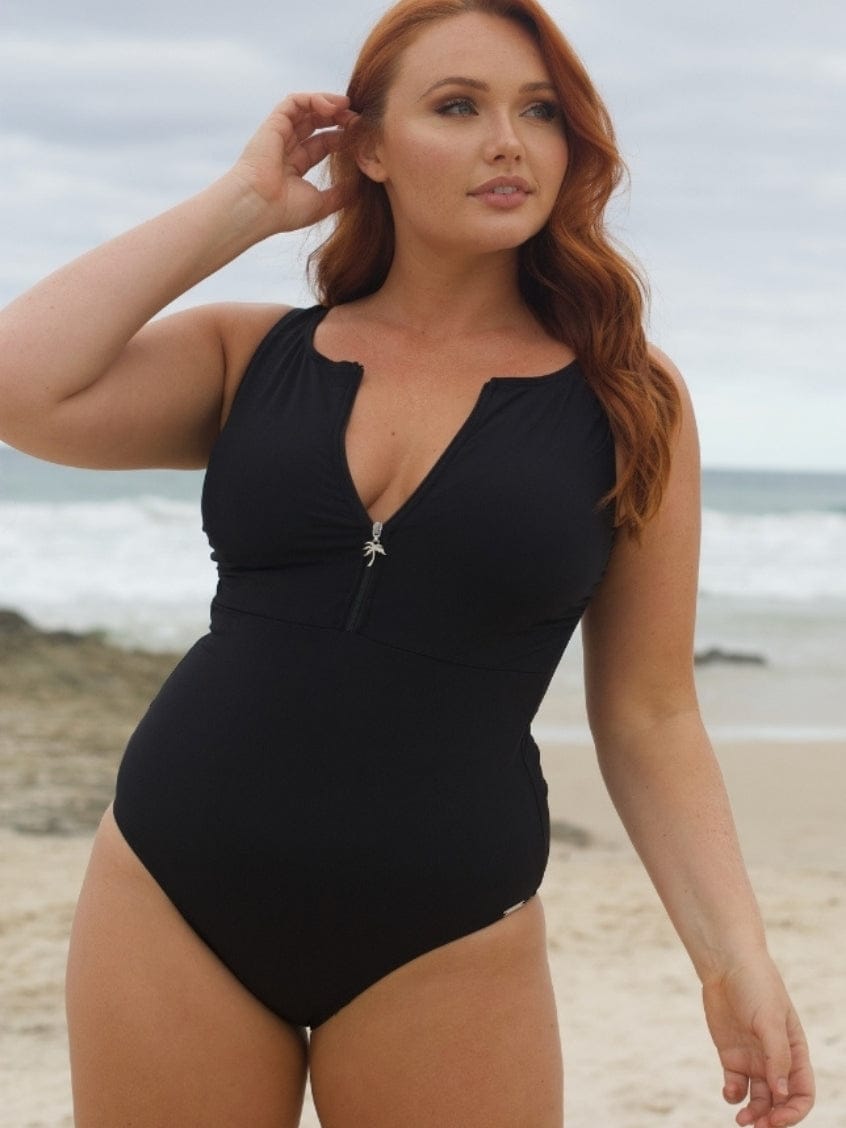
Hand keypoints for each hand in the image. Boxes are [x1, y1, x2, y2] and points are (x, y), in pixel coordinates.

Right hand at [229, 92, 358, 233]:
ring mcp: (279, 135)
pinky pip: (294, 102)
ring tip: (348, 107)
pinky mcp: (273, 124)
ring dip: (329, 104)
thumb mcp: (321, 204)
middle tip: (359, 120)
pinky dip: (314, 99)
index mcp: (296, 166)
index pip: (323, 143)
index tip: (362, 137)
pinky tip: (332, 106)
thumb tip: (359, 187)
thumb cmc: (284, 211)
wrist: (257, 207)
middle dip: (339, 118)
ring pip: (306, 109)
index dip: (342, 137)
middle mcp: (287, 148)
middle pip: (317, 123)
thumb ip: (340, 194)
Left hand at [702, 958, 813, 1126]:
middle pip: (780, 1101)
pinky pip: (735, 1085)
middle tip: (756, 1125)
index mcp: (794, 1052)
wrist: (726, 965)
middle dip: (772, 1119)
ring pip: (758, 1099)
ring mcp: (753, 1059)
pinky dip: (733, 1095)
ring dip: (753, 1113)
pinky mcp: (731, 1055)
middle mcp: (775, 1060)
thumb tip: (782, 1094)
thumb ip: (777, 1057)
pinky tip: (729, 1093)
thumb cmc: (756, 986)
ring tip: (741, 1119)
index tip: (776, 1119)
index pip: (802, 1093)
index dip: (793, 1112)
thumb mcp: (770, 1020)